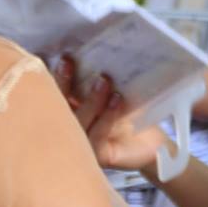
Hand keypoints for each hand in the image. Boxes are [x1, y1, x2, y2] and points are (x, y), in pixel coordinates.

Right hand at [57, 56, 168, 173]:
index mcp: (70, 108)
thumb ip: (102, 77)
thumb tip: (100, 50)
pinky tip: (116, 101)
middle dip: (63, 83)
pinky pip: (97, 136)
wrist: (152, 142)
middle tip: (69, 63)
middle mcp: (70, 126)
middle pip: (58, 105)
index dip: (55, 74)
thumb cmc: (131, 115)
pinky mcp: (97, 156)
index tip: (61, 56)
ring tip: (103, 81)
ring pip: (79, 121)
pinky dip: (106, 117)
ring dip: (91, 99)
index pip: (55, 90)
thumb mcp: (116, 90)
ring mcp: (81, 143)